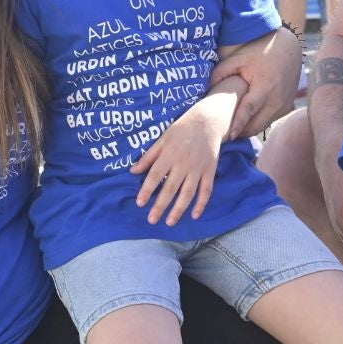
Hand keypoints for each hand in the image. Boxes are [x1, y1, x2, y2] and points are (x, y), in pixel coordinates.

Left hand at [130, 91, 235, 224]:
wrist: (208, 121)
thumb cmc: (181, 130)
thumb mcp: (162, 138)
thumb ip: (148, 156)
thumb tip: (132, 171)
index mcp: (169, 154)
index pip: (155, 175)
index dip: (147, 190)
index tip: (140, 203)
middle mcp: (183, 163)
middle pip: (170, 188)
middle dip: (161, 205)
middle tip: (152, 220)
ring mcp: (198, 168)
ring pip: (188, 193)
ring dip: (179, 209)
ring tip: (170, 222)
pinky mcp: (210, 171)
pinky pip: (206, 190)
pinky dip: (202, 204)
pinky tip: (194, 215)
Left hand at [211, 31, 299, 138]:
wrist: (288, 49)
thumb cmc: (259, 51)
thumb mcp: (238, 58)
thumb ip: (220, 73)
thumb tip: (205, 91)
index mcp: (265, 87)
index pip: (249, 110)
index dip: (238, 124)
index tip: (227, 136)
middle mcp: (277, 100)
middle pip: (255, 125)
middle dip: (239, 132)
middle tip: (220, 133)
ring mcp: (284, 105)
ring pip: (261, 126)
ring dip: (247, 129)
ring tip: (229, 128)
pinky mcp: (286, 108)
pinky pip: (268, 121)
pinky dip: (255, 123)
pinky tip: (242, 120)